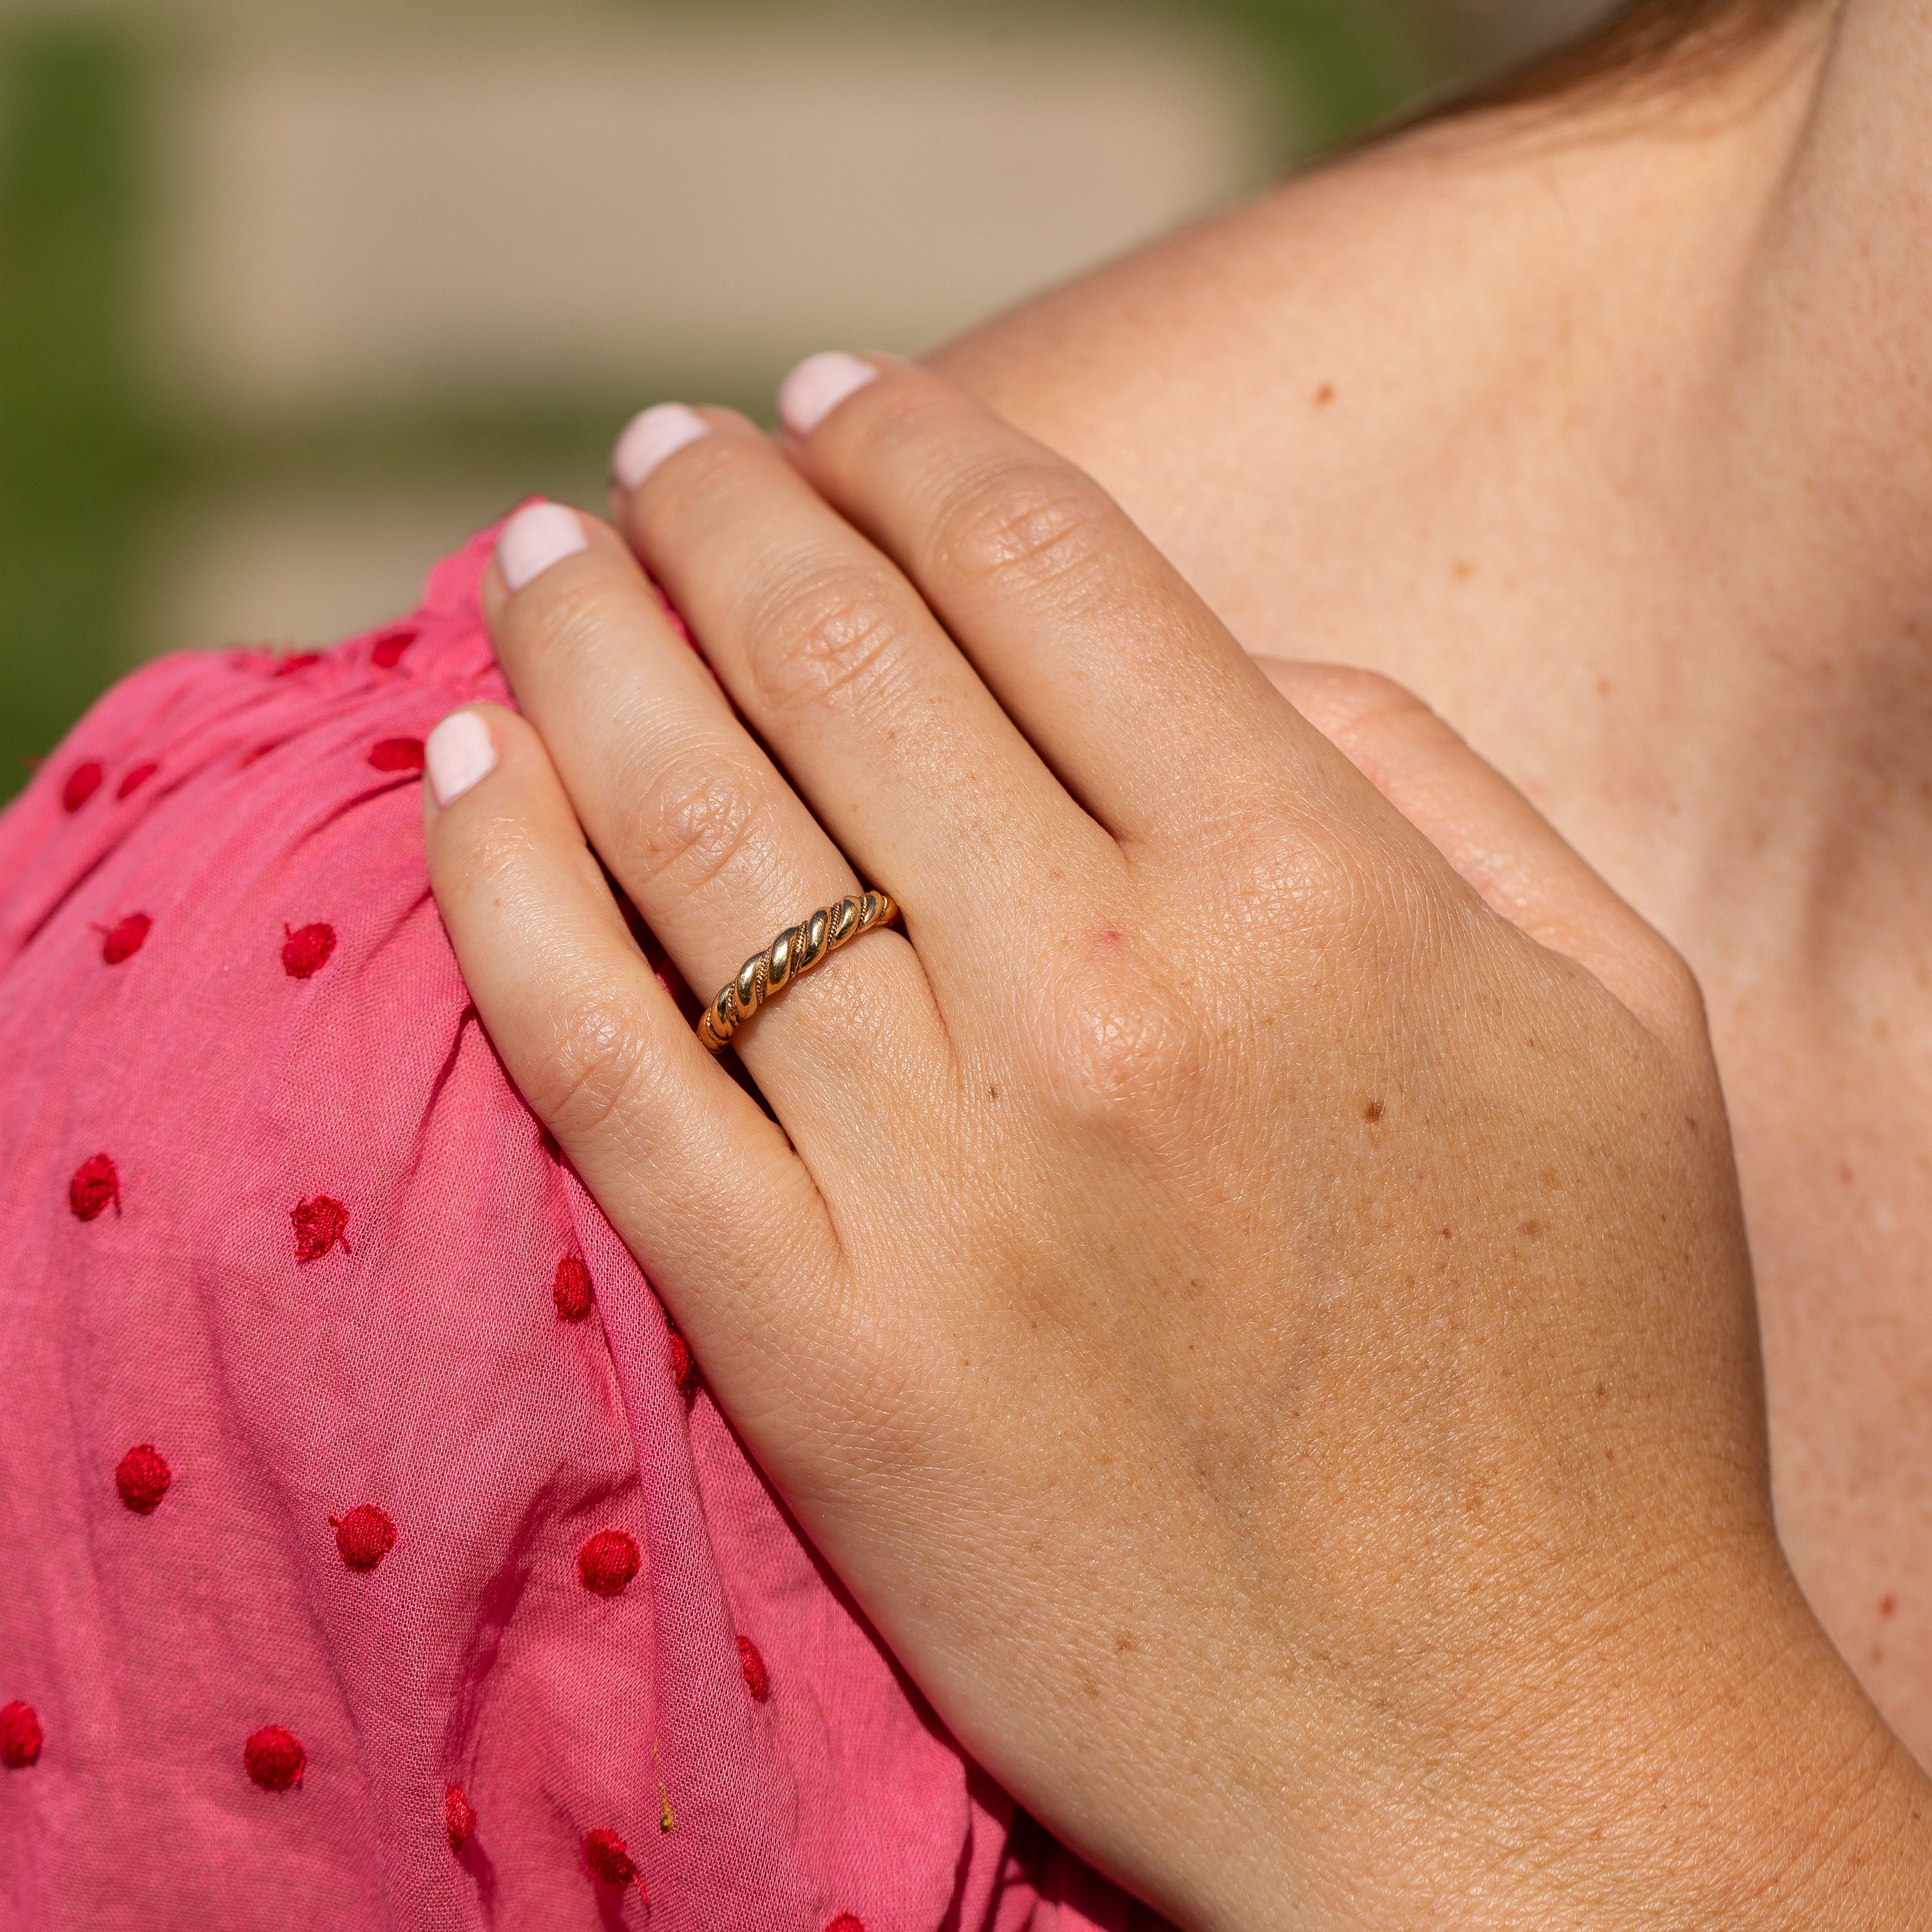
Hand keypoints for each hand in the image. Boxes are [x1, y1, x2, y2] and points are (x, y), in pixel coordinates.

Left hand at [422, 358, 1927, 1927]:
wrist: (1508, 1755)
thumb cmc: (1592, 1380)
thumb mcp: (1612, 1020)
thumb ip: (1427, 785)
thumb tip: (1219, 659)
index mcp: (1309, 887)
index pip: (1046, 563)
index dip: (918, 437)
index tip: (838, 393)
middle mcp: (1103, 994)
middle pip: (838, 646)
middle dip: (727, 502)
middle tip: (667, 449)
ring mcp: (938, 1179)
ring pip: (691, 819)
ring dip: (589, 644)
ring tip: (538, 557)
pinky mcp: (813, 1350)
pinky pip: (599, 1061)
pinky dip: (504, 889)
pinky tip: (463, 770)